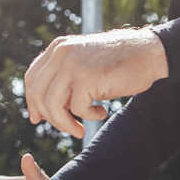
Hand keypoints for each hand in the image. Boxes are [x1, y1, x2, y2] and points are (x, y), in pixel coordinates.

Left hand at [24, 27, 168, 138]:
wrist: (147, 54)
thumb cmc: (119, 64)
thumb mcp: (85, 66)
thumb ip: (65, 79)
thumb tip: (43, 110)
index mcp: (58, 48)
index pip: (32, 78)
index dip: (33, 102)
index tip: (39, 118)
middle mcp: (62, 54)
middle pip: (38, 93)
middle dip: (50, 117)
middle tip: (67, 128)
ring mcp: (73, 65)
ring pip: (53, 104)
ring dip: (65, 123)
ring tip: (79, 130)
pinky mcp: (87, 77)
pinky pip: (77, 108)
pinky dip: (89, 117)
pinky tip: (102, 112)